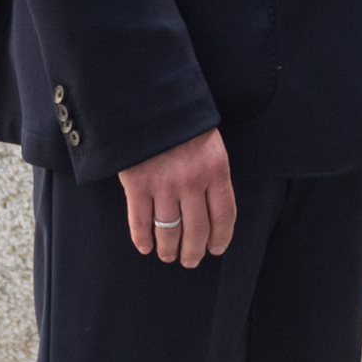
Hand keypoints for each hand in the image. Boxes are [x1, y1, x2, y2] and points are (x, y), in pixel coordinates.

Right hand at [120, 126, 237, 266]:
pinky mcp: (138, 185)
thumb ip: (212, 172)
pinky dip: (142, 238)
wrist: (147, 101)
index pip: (224, 215)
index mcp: (216, 169)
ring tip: (168, 256)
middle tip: (190, 261)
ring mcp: (164, 185)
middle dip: (194, 250)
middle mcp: (192, 181)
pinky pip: (140, 221)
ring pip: (169, 229)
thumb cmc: (182, 122)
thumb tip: (211, 206)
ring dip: (169, 248)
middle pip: (197, 229)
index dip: (221, 237)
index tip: (216, 249)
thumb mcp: (209, 142)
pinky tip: (145, 247)